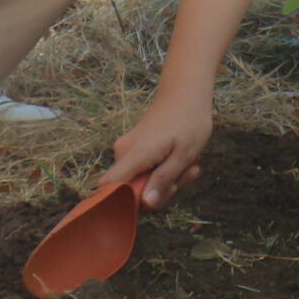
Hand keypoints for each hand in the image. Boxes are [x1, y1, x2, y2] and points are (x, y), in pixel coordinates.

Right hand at [102, 84, 213, 209]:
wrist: (186, 95)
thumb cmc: (189, 122)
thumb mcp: (183, 155)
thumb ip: (164, 180)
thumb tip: (146, 204)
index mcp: (135, 154)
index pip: (109, 186)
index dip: (124, 203)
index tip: (153, 200)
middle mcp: (123, 152)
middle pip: (131, 190)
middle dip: (160, 191)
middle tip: (185, 175)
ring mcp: (127, 151)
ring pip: (141, 182)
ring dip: (166, 181)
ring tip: (188, 166)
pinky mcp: (133, 150)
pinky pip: (144, 172)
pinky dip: (163, 171)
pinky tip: (182, 161)